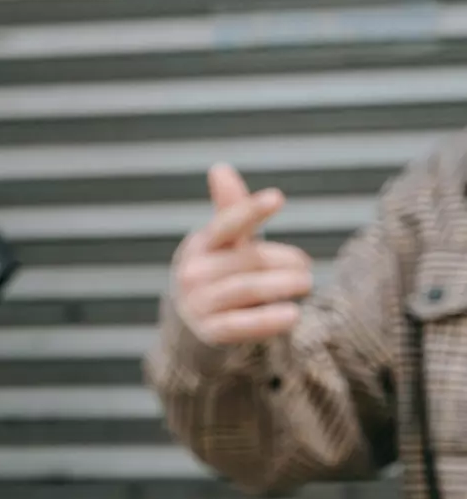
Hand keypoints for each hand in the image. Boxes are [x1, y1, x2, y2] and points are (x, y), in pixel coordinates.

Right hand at [171, 164, 312, 345]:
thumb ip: (230, 209)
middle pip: (250, 259)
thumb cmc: (218, 271)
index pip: (227, 223)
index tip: (277, 197)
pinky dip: (268, 320)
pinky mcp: (211, 331)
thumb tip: (219, 168)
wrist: (190, 322)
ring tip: (307, 283)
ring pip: (249, 289)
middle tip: (305, 267)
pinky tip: (292, 314)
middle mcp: (194, 272)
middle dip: (285, 261)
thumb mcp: (222, 242)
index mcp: (201, 244)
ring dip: (283, 285)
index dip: (251, 211)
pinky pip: (242, 324)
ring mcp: (200, 303)